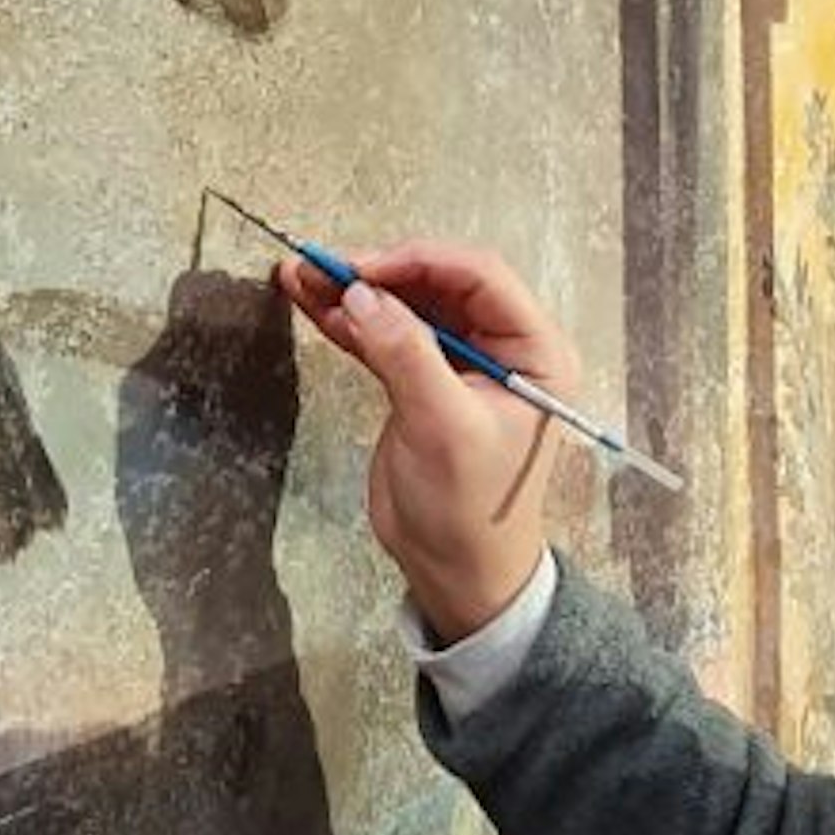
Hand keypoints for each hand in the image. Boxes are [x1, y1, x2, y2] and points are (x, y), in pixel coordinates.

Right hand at [274, 241, 587, 641]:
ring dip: (353, 292)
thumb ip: (405, 355)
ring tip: (300, 276)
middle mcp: (501, 349)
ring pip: (404, 306)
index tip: (362, 269)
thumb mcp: (443, 428)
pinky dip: (345, 320)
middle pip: (437, 284)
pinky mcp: (418, 382)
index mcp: (534, 353)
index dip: (418, 262)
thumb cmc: (472, 510)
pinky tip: (309, 303)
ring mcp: (457, 363)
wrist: (456, 571)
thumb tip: (361, 295)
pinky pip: (382, 336)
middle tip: (323, 269)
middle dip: (378, 273)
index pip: (479, 278)